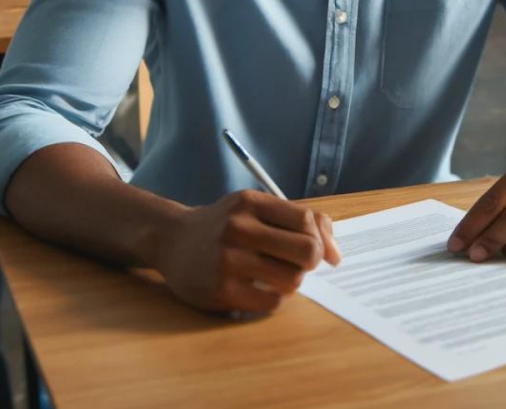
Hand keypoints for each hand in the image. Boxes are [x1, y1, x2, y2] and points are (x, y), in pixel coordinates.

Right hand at [155, 189, 341, 313]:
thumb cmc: (223, 226)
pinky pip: (271, 302)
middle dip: (310, 261)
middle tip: (298, 264)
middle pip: (306, 250)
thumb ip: (297, 221)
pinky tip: (258, 289)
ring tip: (275, 275)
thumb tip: (335, 255)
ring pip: (292, 280)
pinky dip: (273, 299)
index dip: (320, 238)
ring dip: (292, 281)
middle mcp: (238, 228)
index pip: (306, 220)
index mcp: (250, 203)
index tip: (319, 250)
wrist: (171, 241)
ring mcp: (228, 260)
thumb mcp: (254, 209)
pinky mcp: (221, 290)